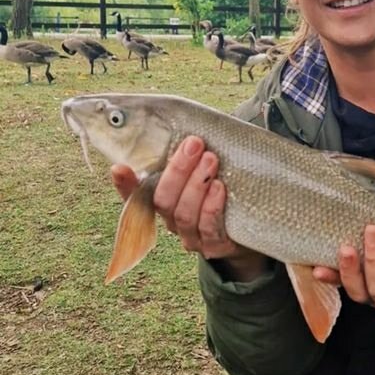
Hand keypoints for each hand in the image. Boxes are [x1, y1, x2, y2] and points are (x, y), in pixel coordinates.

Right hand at [111, 136, 268, 279]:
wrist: (255, 230)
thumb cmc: (227, 192)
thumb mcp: (209, 173)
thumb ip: (195, 157)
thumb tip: (192, 127)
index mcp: (165, 203)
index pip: (136, 196)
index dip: (125, 185)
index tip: (119, 168)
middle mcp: (172, 222)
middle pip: (163, 199)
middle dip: (177, 170)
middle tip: (194, 144)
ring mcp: (192, 237)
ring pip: (184, 213)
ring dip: (196, 184)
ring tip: (210, 160)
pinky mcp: (215, 247)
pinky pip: (209, 228)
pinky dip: (212, 206)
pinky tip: (219, 187)